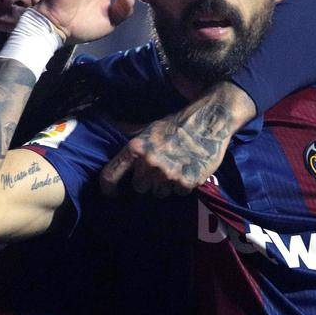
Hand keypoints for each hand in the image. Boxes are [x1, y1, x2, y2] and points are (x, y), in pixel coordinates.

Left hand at [99, 81, 255, 197]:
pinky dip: (182, 186)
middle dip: (146, 181)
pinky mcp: (187, 182)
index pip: (110, 175)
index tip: (112, 192)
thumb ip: (129, 132)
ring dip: (164, 185)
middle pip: (139, 187)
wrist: (208, 121)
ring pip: (159, 193)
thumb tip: (107, 123)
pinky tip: (187, 170)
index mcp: (136, 148)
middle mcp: (149, 163)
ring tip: (174, 169)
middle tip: (157, 170)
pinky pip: (178, 193)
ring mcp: (169, 175)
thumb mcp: (148, 127)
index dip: (108, 187)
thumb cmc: (176, 124)